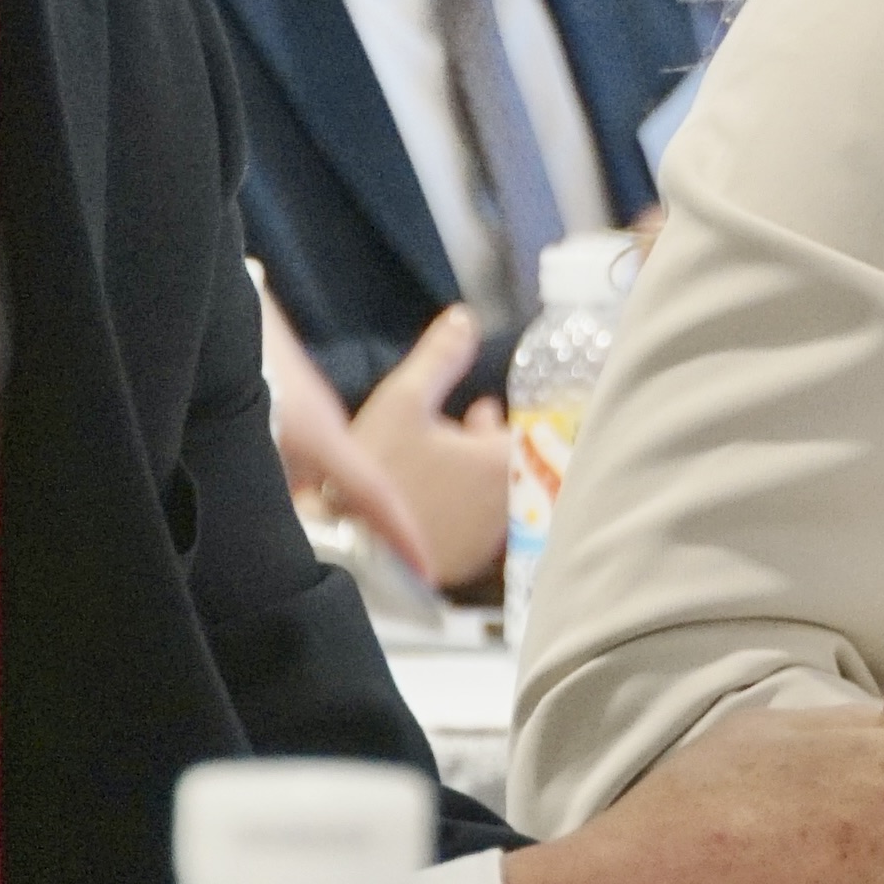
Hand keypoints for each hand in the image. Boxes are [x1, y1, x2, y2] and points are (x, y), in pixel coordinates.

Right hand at [264, 286, 508, 597]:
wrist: (350, 548)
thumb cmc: (379, 471)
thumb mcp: (402, 400)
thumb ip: (440, 357)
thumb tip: (465, 317)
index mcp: (504, 462)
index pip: (533, 434)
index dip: (510, 417)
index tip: (485, 407)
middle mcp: (509, 505)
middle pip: (517, 465)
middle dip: (493, 439)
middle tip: (472, 417)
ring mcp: (488, 541)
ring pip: (498, 497)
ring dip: (479, 472)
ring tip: (447, 453)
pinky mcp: (464, 565)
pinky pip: (475, 528)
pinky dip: (463, 506)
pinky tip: (431, 494)